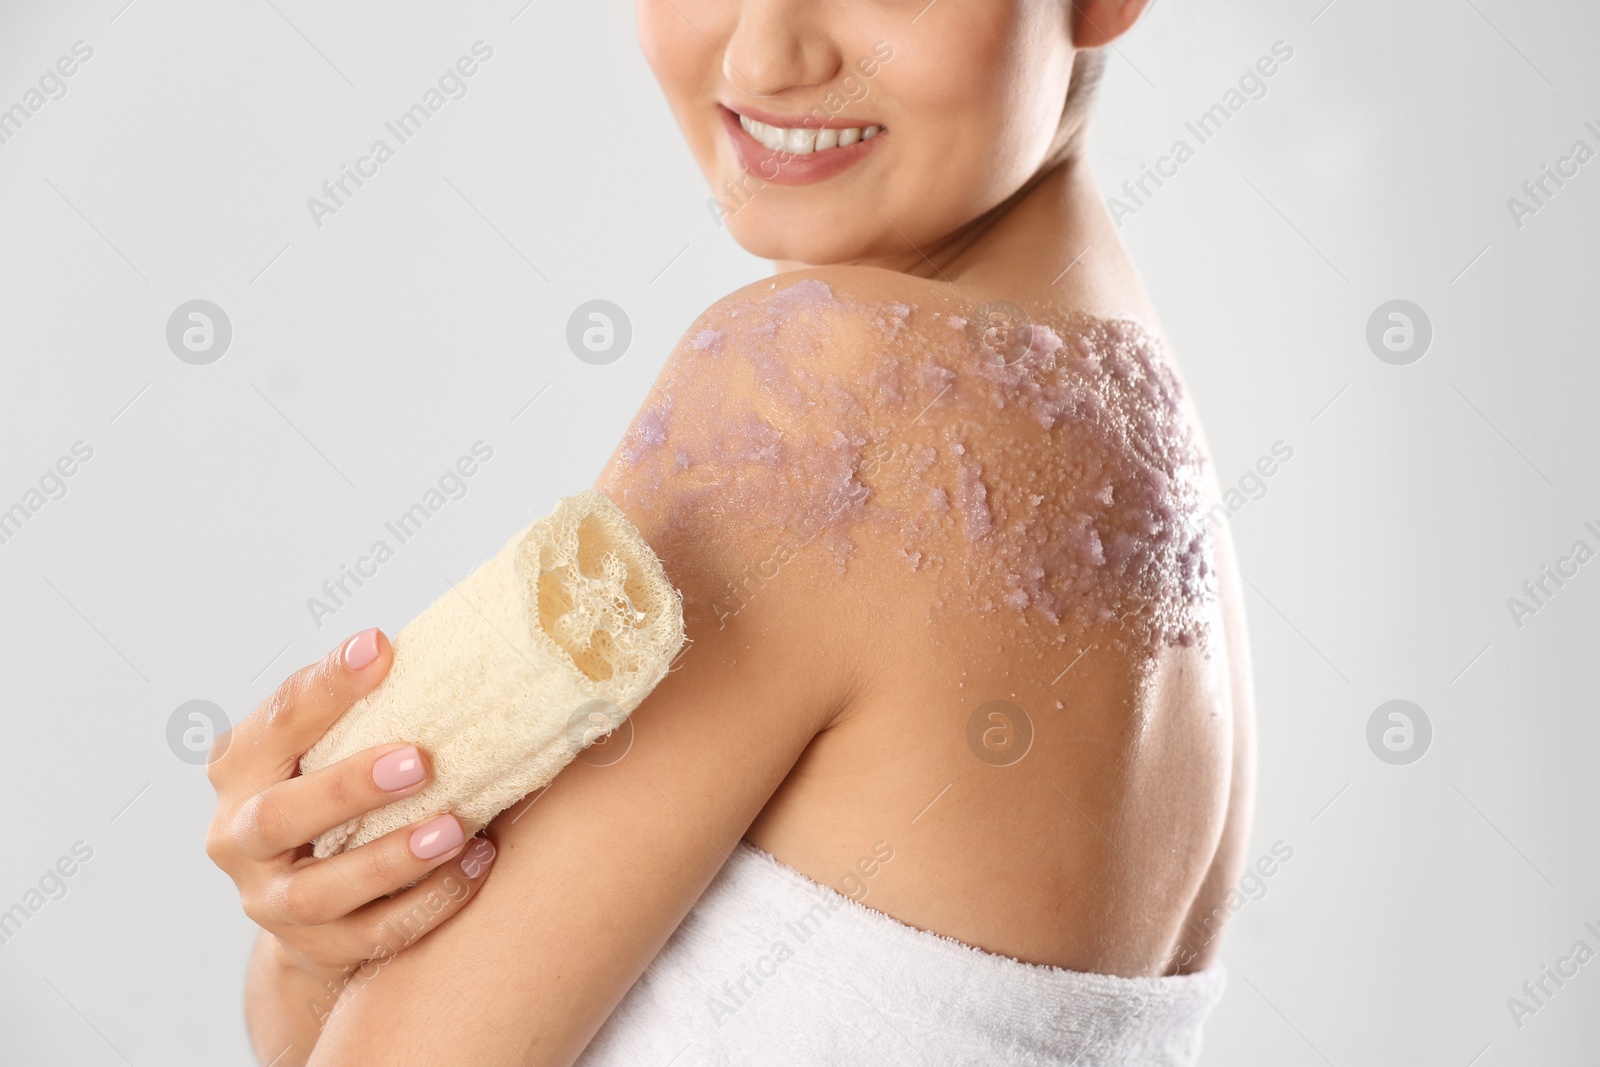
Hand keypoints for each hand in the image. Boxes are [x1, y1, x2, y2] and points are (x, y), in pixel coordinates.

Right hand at [206, 628, 496, 984]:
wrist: (314, 898)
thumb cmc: (333, 789)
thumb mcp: (325, 741)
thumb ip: (362, 703)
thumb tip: (429, 645)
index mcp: (242, 767)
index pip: (277, 721)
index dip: (327, 686)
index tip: (379, 648)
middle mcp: (240, 837)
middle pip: (280, 817)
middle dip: (350, 788)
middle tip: (420, 761)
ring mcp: (271, 901)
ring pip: (320, 892)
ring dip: (392, 858)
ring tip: (455, 828)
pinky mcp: (315, 949)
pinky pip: (373, 935)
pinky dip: (427, 902)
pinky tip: (476, 865)